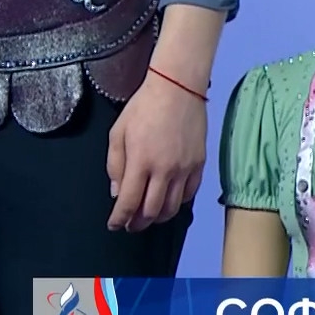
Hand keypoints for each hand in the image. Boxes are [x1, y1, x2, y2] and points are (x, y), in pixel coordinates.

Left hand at [105, 70, 206, 232]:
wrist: (178, 89)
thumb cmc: (143, 107)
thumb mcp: (117, 133)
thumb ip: (115, 166)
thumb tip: (118, 193)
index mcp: (141, 161)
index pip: (129, 203)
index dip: (119, 219)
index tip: (114, 224)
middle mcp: (165, 170)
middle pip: (152, 211)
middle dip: (138, 223)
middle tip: (130, 225)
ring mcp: (185, 168)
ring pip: (173, 207)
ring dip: (158, 217)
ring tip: (149, 216)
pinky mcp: (200, 163)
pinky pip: (190, 193)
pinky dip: (178, 202)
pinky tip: (169, 199)